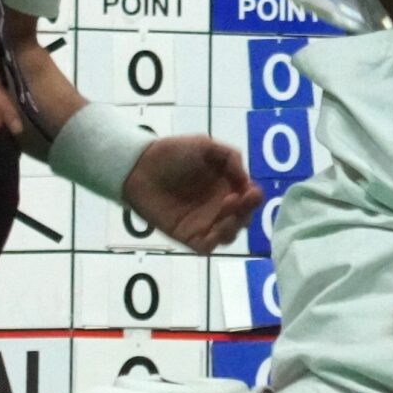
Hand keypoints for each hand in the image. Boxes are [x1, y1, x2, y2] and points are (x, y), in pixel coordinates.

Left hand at [124, 133, 260, 254]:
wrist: (139, 166)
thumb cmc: (172, 153)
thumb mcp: (205, 145)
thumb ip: (230, 157)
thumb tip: (246, 180)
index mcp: (226, 186)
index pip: (249, 197)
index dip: (253, 197)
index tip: (250, 191)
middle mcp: (218, 206)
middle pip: (243, 218)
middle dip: (246, 211)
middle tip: (237, 200)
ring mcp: (204, 223)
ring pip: (229, 234)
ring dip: (233, 226)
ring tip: (226, 213)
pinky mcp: (187, 236)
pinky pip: (207, 247)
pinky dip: (215, 242)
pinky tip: (215, 230)